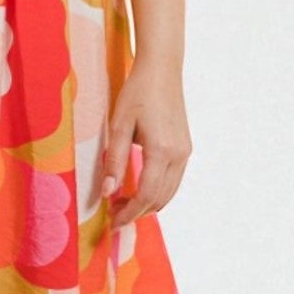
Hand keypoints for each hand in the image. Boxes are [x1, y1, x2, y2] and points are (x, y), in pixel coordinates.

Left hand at [102, 56, 190, 229]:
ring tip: (122, 204)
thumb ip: (114, 161)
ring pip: (169, 192)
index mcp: (162, 151)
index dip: (129, 213)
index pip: (146, 194)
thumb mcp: (118, 126)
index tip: (112, 224)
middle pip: (160, 199)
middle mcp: (178, 155)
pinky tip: (139, 188)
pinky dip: (157, 191)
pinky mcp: (185, 148)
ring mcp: (185, 152)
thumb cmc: (137, 93)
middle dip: (137, 212)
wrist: (161, 70)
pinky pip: (173, 180)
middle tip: (113, 216)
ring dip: (147, 204)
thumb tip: (107, 192)